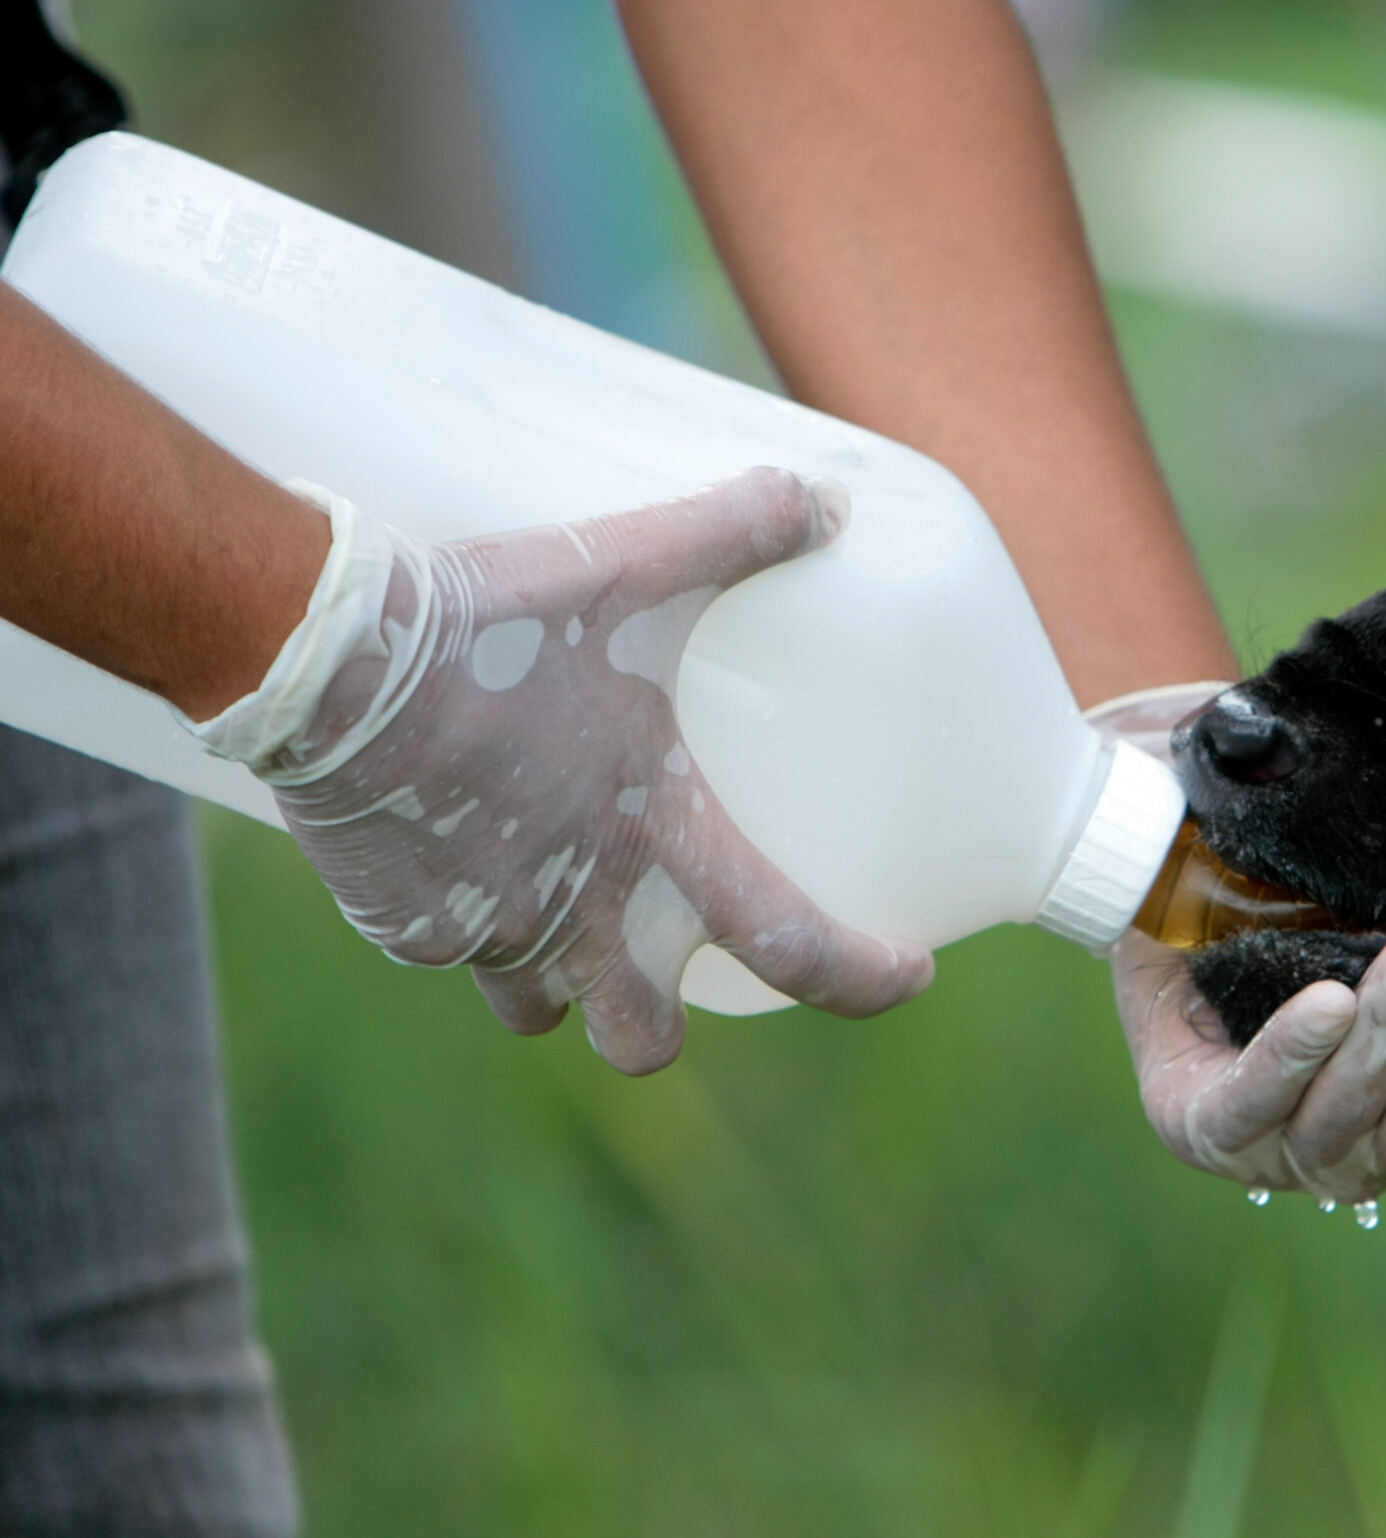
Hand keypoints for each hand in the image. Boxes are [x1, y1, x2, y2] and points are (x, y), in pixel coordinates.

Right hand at [214, 467, 930, 1070]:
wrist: (326, 654)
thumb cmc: (496, 618)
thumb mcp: (636, 563)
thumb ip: (737, 531)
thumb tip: (826, 499)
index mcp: (662, 842)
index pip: (793, 947)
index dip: (862, 978)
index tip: (907, 975)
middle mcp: (579, 912)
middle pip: (643, 1038)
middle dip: (660, 1020)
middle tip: (674, 963)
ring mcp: (483, 930)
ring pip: (535, 1006)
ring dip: (558, 977)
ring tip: (558, 908)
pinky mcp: (397, 923)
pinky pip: (445, 950)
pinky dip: (462, 922)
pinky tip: (458, 860)